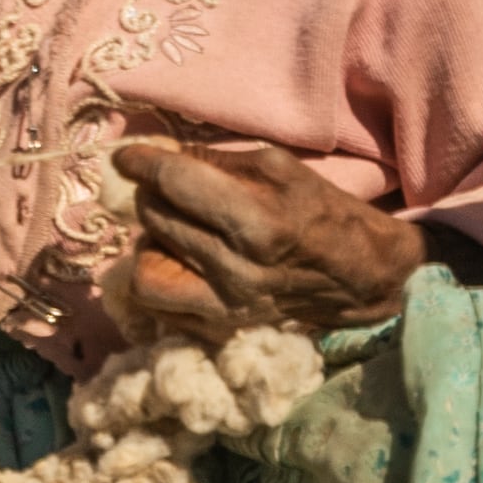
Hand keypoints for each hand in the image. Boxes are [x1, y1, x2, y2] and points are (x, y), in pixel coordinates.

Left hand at [110, 136, 426, 341]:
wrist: (356, 276)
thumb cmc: (320, 211)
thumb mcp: (278, 168)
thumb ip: (215, 160)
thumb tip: (159, 152)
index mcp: (257, 221)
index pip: (173, 183)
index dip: (141, 163)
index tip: (126, 156)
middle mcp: (235, 268)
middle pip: (155, 219)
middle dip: (151, 195)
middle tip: (164, 186)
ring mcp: (224, 306)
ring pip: (144, 271)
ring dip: (149, 244)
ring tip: (171, 231)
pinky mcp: (217, 329)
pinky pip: (158, 306)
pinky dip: (160, 277)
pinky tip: (180, 261)